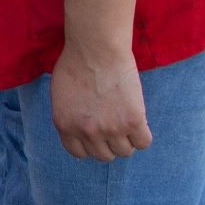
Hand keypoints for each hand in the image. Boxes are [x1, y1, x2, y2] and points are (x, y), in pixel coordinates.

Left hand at [49, 37, 151, 160]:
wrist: (96, 49)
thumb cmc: (76, 64)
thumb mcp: (61, 96)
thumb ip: (70, 117)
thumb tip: (82, 131)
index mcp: (65, 126)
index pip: (79, 153)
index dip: (90, 144)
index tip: (96, 135)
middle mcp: (87, 132)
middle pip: (105, 155)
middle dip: (109, 142)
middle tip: (114, 125)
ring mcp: (110, 129)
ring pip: (125, 152)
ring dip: (127, 139)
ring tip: (125, 120)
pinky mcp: (133, 121)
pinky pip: (143, 142)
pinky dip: (143, 135)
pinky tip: (139, 121)